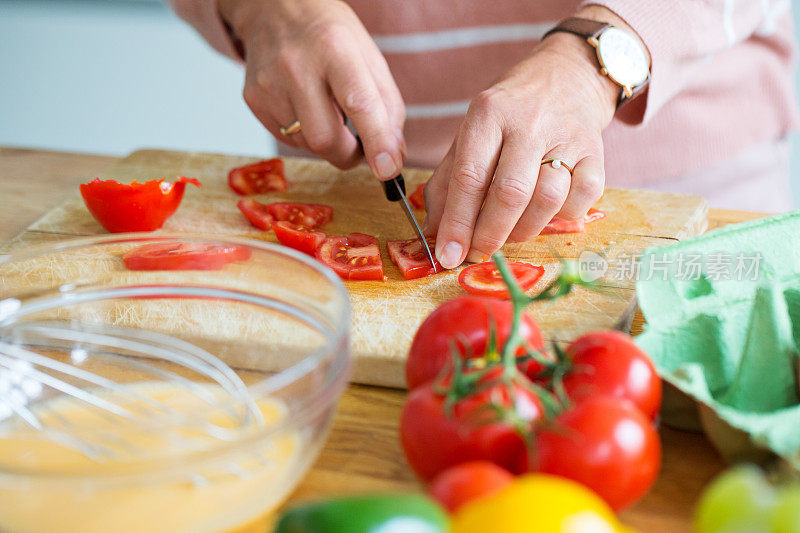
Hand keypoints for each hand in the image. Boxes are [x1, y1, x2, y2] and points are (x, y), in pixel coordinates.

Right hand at [219, 0, 405, 178]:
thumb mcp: (370, 58)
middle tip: (359, 146)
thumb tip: (393, 156)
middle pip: (325, 139)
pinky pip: (287, 139)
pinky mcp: (253, 100)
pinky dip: (305, 135)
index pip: (359, 104)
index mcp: (335, 48)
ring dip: (327, 141)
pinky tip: (306, 108)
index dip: (377, 142)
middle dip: (349, 155)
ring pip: (307, 144)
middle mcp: (296, 66)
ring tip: (328, 110)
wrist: (275, 8)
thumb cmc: (330, 35)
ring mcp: (269, 85)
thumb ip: (389, 108)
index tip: (388, 169)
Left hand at [423, 31, 621, 267]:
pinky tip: (546, 213)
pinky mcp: (596, 153)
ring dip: (524, 229)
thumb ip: (447, 181)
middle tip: (478, 253)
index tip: (448, 255)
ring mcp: (567, 137)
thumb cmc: (509, 114)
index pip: (469, 177)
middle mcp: (528, 123)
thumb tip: (434, 231)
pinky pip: (582, 199)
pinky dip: (562, 217)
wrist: (566, 76)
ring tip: (509, 232)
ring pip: (548, 199)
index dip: (458, 223)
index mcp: (488, 114)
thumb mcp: (470, 134)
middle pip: (510, 193)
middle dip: (490, 234)